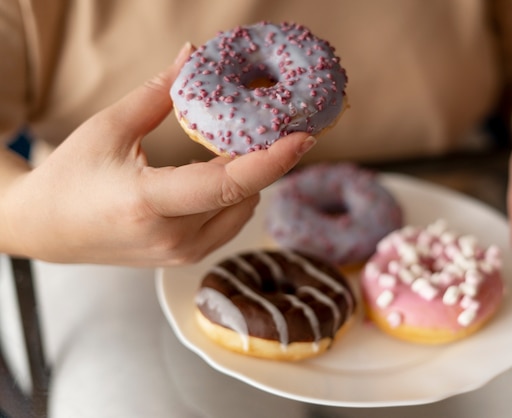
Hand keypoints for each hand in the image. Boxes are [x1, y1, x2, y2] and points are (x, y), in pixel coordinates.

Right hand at [1, 43, 316, 265]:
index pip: (225, 185)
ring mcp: (179, 254)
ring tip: (244, 146)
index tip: (302, 136)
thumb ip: (157, 94)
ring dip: (251, 179)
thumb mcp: (107, 128)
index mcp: (147, 203)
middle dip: (265, 161)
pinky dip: (236, 196)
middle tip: (276, 127)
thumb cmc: (70, 178)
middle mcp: (170, 237)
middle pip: (244, 195)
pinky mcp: (183, 258)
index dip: (271, 161)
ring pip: (242, 211)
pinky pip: (229, 224)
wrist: (45, 230)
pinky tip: (225, 173)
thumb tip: (192, 58)